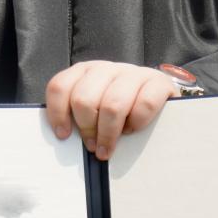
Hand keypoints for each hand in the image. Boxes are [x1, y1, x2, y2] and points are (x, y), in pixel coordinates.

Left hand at [45, 60, 178, 159]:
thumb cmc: (122, 107)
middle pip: (84, 98)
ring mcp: (133, 73)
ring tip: (108, 148)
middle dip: (86, 128)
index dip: (58, 113)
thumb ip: (80, 115)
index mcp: (86, 72)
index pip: (60, 86)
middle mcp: (107, 69)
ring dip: (108, 134)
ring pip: (112, 105)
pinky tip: (133, 129)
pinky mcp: (158, 82)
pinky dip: (136, 124)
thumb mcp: (97, 106)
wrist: (159, 96)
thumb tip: (65, 138)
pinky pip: (144, 105)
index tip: (64, 135)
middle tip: (92, 146)